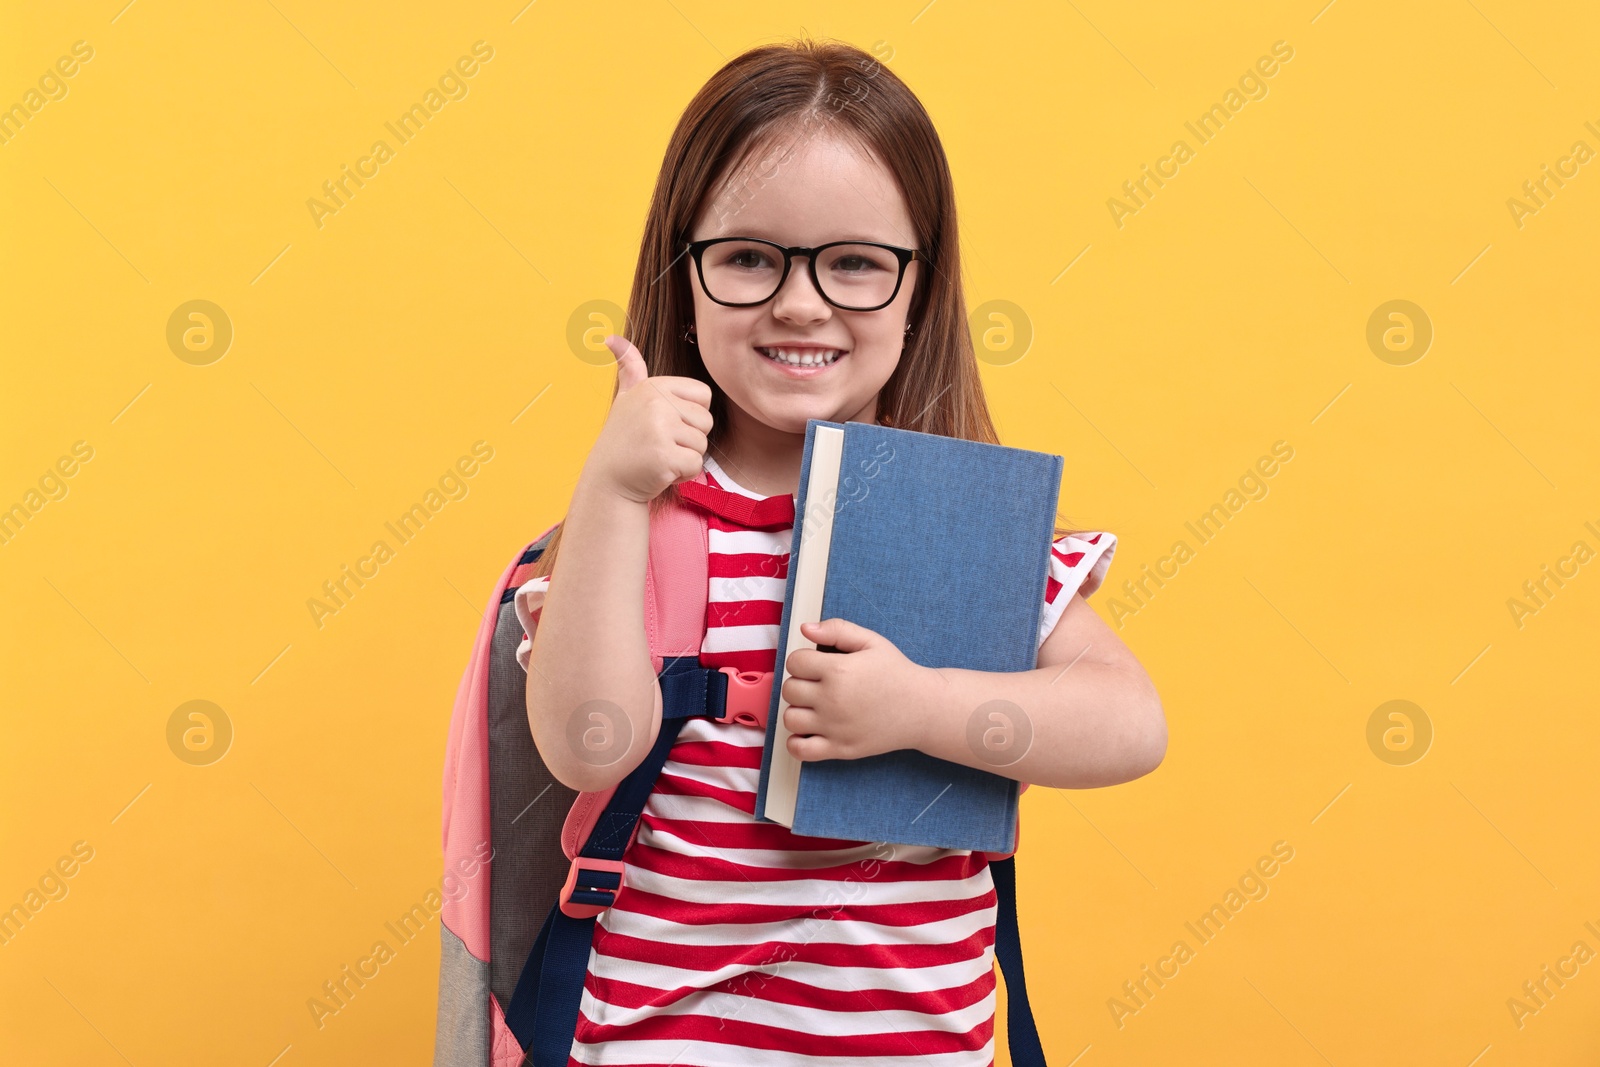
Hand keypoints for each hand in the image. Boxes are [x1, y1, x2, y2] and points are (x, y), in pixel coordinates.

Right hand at [583, 335, 713, 504]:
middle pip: (706, 421)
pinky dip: (683, 474)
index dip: (691, 414)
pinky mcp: (664, 457)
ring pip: (702, 444)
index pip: (704, 395)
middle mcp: (656, 403)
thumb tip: (611, 337)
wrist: (608, 480)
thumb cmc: (625, 438)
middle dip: (689, 438)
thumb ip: (630, 367)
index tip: (665, 423)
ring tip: (659, 456)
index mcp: (653, 386)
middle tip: (660, 443)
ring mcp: (659, 430)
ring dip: (685, 457)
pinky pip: (696, 465)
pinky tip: (661, 471)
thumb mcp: (627, 397)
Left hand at [781, 618, 933, 761]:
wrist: (922, 708)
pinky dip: (796, 742)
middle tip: (818, 684)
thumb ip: (837, 630)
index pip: (795, 662)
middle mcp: (832, 700)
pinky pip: (800, 750)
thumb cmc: (897, 673)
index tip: (816, 664)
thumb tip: (805, 629)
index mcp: (838, 670)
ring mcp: (834, 727)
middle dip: (800, 683)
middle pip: (789, 689)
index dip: (803, 660)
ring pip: (790, 718)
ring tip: (815, 706)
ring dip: (798, 710)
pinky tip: (810, 731)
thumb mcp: (871, 642)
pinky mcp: (840, 748)